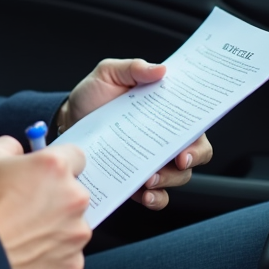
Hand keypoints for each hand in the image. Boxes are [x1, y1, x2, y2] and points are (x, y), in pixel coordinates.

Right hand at [0, 136, 90, 268]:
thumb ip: (10, 146)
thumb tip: (18, 151)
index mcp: (55, 168)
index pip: (76, 156)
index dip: (58, 164)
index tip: (45, 173)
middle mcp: (73, 200)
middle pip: (75, 193)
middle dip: (56, 197)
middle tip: (27, 206)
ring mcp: (76, 235)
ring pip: (72, 226)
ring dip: (55, 227)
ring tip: (23, 234)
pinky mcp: (72, 265)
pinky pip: (67, 255)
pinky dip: (51, 255)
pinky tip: (27, 253)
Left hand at [58, 58, 213, 209]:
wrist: (68, 120)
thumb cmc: (93, 95)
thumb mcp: (109, 73)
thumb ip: (133, 69)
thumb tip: (160, 69)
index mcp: (166, 110)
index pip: (196, 122)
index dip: (199, 133)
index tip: (191, 140)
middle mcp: (166, 137)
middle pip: (196, 152)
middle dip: (191, 159)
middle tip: (178, 161)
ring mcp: (154, 160)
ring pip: (179, 176)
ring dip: (169, 180)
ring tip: (151, 178)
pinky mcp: (138, 180)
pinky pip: (157, 196)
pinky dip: (157, 199)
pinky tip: (146, 195)